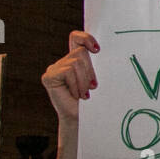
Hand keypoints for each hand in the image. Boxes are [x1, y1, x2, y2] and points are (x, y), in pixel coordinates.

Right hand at [41, 31, 98, 158]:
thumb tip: (110, 50)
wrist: (84, 120)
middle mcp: (63, 62)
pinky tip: (76, 95)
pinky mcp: (49, 76)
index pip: (76, 38)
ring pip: (75, 62)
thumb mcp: (99, 79)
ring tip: (85, 93)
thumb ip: (98, 64)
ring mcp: (54, 68)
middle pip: (80, 52)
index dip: (85, 37)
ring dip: (84, 80)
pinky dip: (76, 84)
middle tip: (93, 87)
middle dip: (91, 71)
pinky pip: (67, 71)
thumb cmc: (96, 101)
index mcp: (75, 60)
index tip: (98, 50)